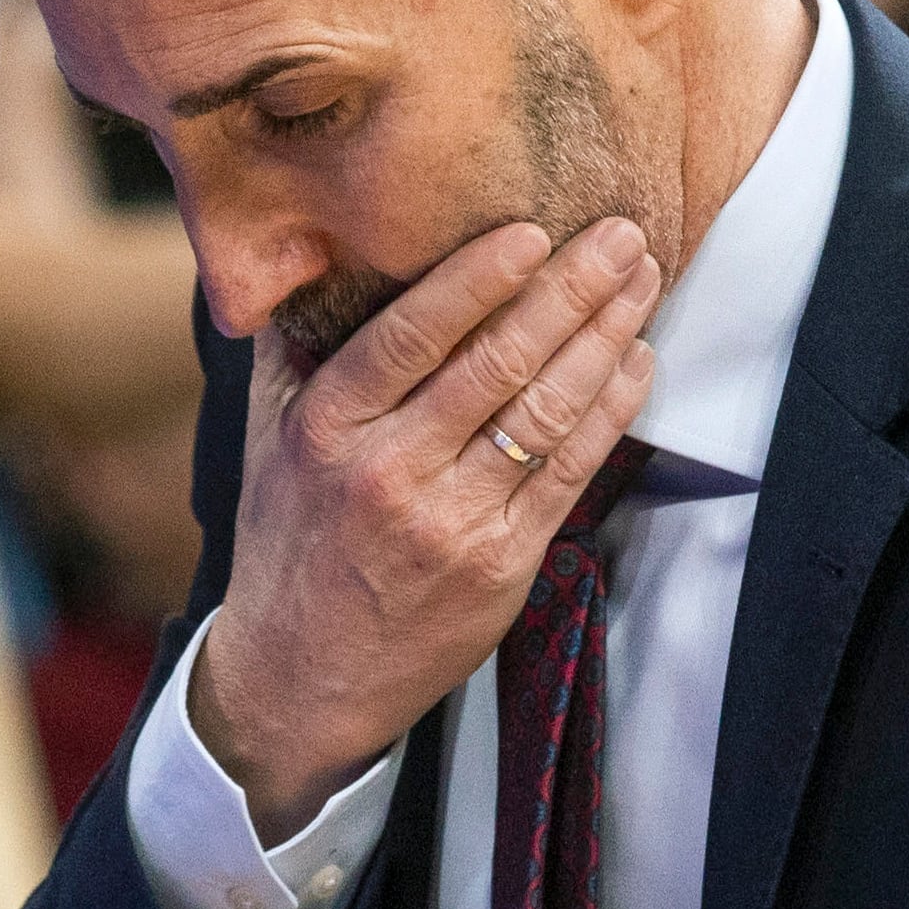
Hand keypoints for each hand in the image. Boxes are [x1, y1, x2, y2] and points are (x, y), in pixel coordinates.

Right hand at [187, 217, 662, 838]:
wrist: (299, 679)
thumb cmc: (290, 540)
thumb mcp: (266, 438)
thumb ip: (294, 346)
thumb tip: (319, 247)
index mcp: (327, 428)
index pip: (411, 335)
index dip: (477, 279)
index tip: (531, 229)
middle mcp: (388, 472)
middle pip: (496, 363)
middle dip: (569, 290)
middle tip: (621, 233)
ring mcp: (449, 522)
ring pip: (544, 413)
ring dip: (604, 337)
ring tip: (642, 280)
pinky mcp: (499, 565)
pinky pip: (567, 472)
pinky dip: (610, 411)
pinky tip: (636, 361)